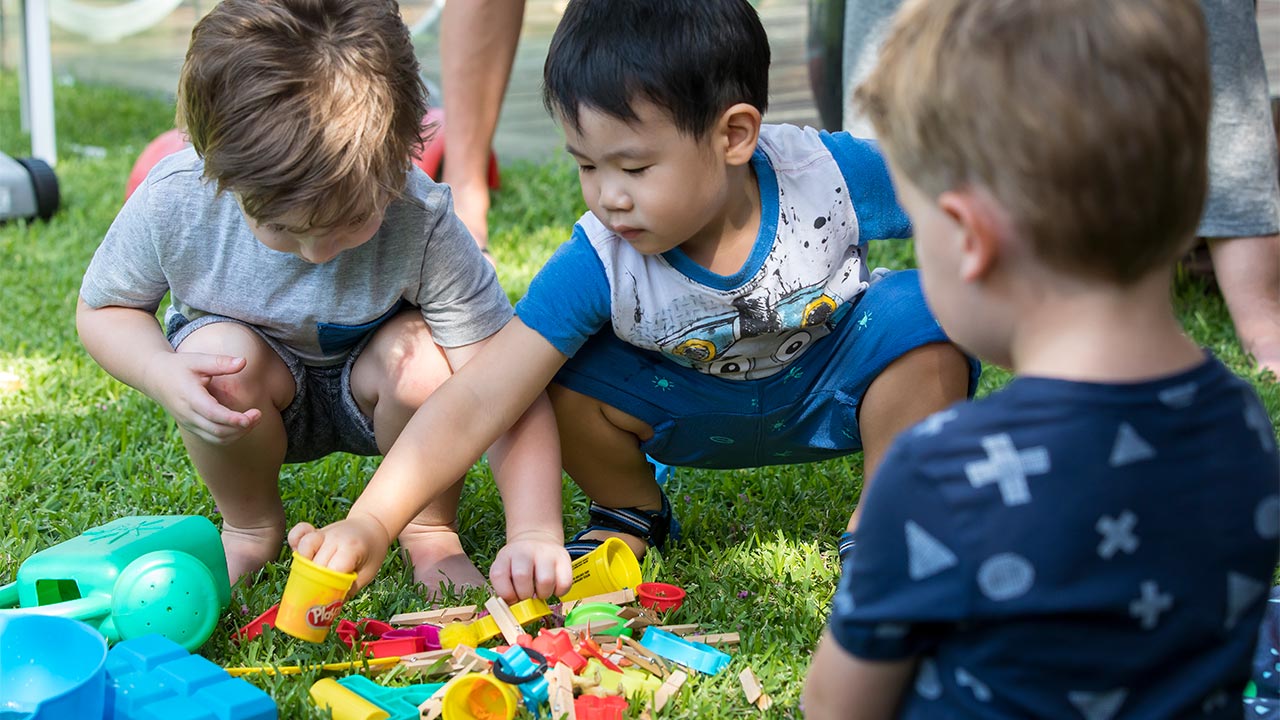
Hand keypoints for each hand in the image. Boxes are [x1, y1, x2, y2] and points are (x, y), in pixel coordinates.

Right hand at [144, 351, 261, 443]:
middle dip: (241, 427)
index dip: (233, 418)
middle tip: (259, 414)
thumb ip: (220, 362)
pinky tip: (243, 424)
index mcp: (189, 397)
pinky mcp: (192, 427)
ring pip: (216, 439)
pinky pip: (213, 439)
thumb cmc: (178, 366)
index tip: (253, 415)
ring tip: (254, 419)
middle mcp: (188, 415)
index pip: (213, 414)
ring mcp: (189, 423)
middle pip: (217, 431)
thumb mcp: (197, 360)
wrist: (155, 377)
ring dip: (238, 434)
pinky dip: (230, 436)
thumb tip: (243, 361)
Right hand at [288, 512, 392, 590]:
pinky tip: (298, 552)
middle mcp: (336, 538)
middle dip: (314, 582)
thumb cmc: (371, 552)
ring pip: (304, 546)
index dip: (328, 585)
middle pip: (317, 563)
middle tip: (316, 595)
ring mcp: (324, 533)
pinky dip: (294, 541)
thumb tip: (329, 609)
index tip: (328, 597)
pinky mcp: (316, 531)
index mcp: (352, 548)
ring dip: (302, 564)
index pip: (334, 569)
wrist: (373, 525)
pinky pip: (298, 532)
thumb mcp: (368, 573)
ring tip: (307, 576)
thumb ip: (349, 589)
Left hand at [489, 530, 572, 601]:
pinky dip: (559, 592)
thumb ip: (506, 590)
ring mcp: (546, 553)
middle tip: (528, 597)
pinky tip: (553, 588)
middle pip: (522, 577)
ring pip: (545, 580)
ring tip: (541, 592)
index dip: (506, 594)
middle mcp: (525, 551)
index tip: (512, 598)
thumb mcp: (506, 570)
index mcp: (506, 556)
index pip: (499, 576)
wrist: (537, 539)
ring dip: (543, 594)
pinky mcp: (563, 558)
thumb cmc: (519, 564)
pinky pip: (564, 583)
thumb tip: (514, 612)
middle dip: (525, 595)